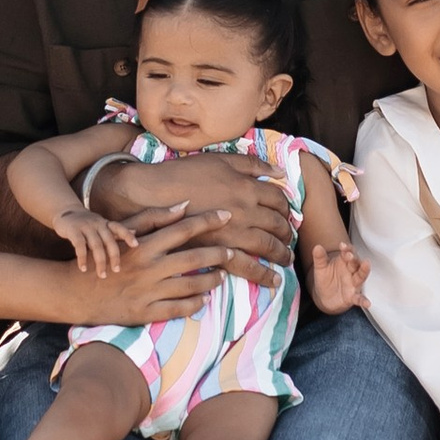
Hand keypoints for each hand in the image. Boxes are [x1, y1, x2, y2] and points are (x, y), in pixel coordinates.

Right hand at [50, 207, 138, 278]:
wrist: (65, 211)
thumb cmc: (87, 222)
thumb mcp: (102, 224)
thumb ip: (116, 230)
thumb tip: (135, 231)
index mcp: (105, 223)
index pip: (119, 227)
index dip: (127, 235)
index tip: (136, 245)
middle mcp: (97, 223)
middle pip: (108, 240)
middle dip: (114, 256)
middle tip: (116, 271)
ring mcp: (85, 226)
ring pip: (96, 245)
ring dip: (99, 261)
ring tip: (102, 275)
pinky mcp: (73, 230)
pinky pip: (79, 245)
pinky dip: (82, 258)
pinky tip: (83, 268)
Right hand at [85, 206, 226, 335]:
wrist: (76, 292)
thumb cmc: (104, 259)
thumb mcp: (122, 234)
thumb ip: (152, 218)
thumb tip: (184, 205)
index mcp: (144, 245)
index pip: (183, 229)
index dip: (208, 221)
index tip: (228, 215)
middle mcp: (149, 268)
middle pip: (194, 258)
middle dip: (219, 254)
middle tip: (234, 252)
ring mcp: (148, 292)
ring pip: (191, 286)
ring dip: (211, 280)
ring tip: (221, 276)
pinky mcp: (144, 313)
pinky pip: (178, 310)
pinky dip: (195, 304)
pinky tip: (204, 299)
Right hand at [96, 149, 295, 280]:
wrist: (150, 195)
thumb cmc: (184, 173)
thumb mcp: (220, 160)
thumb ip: (251, 164)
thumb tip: (279, 172)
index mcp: (246, 188)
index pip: (278, 201)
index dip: (286, 210)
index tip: (286, 217)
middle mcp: (244, 212)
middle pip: (276, 226)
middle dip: (286, 236)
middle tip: (288, 242)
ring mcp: (231, 234)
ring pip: (266, 249)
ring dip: (279, 257)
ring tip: (283, 263)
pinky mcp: (218, 250)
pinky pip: (246, 268)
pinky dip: (261, 275)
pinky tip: (270, 280)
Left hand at [305, 242, 370, 312]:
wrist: (325, 297)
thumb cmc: (325, 279)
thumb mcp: (320, 268)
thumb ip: (319, 258)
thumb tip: (317, 247)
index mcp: (344, 262)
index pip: (347, 253)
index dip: (346, 249)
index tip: (342, 246)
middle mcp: (351, 271)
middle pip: (355, 263)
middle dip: (353, 258)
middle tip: (350, 255)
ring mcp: (353, 284)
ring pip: (360, 277)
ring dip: (363, 271)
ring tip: (366, 264)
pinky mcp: (353, 297)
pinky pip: (359, 299)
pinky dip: (364, 301)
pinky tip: (367, 303)